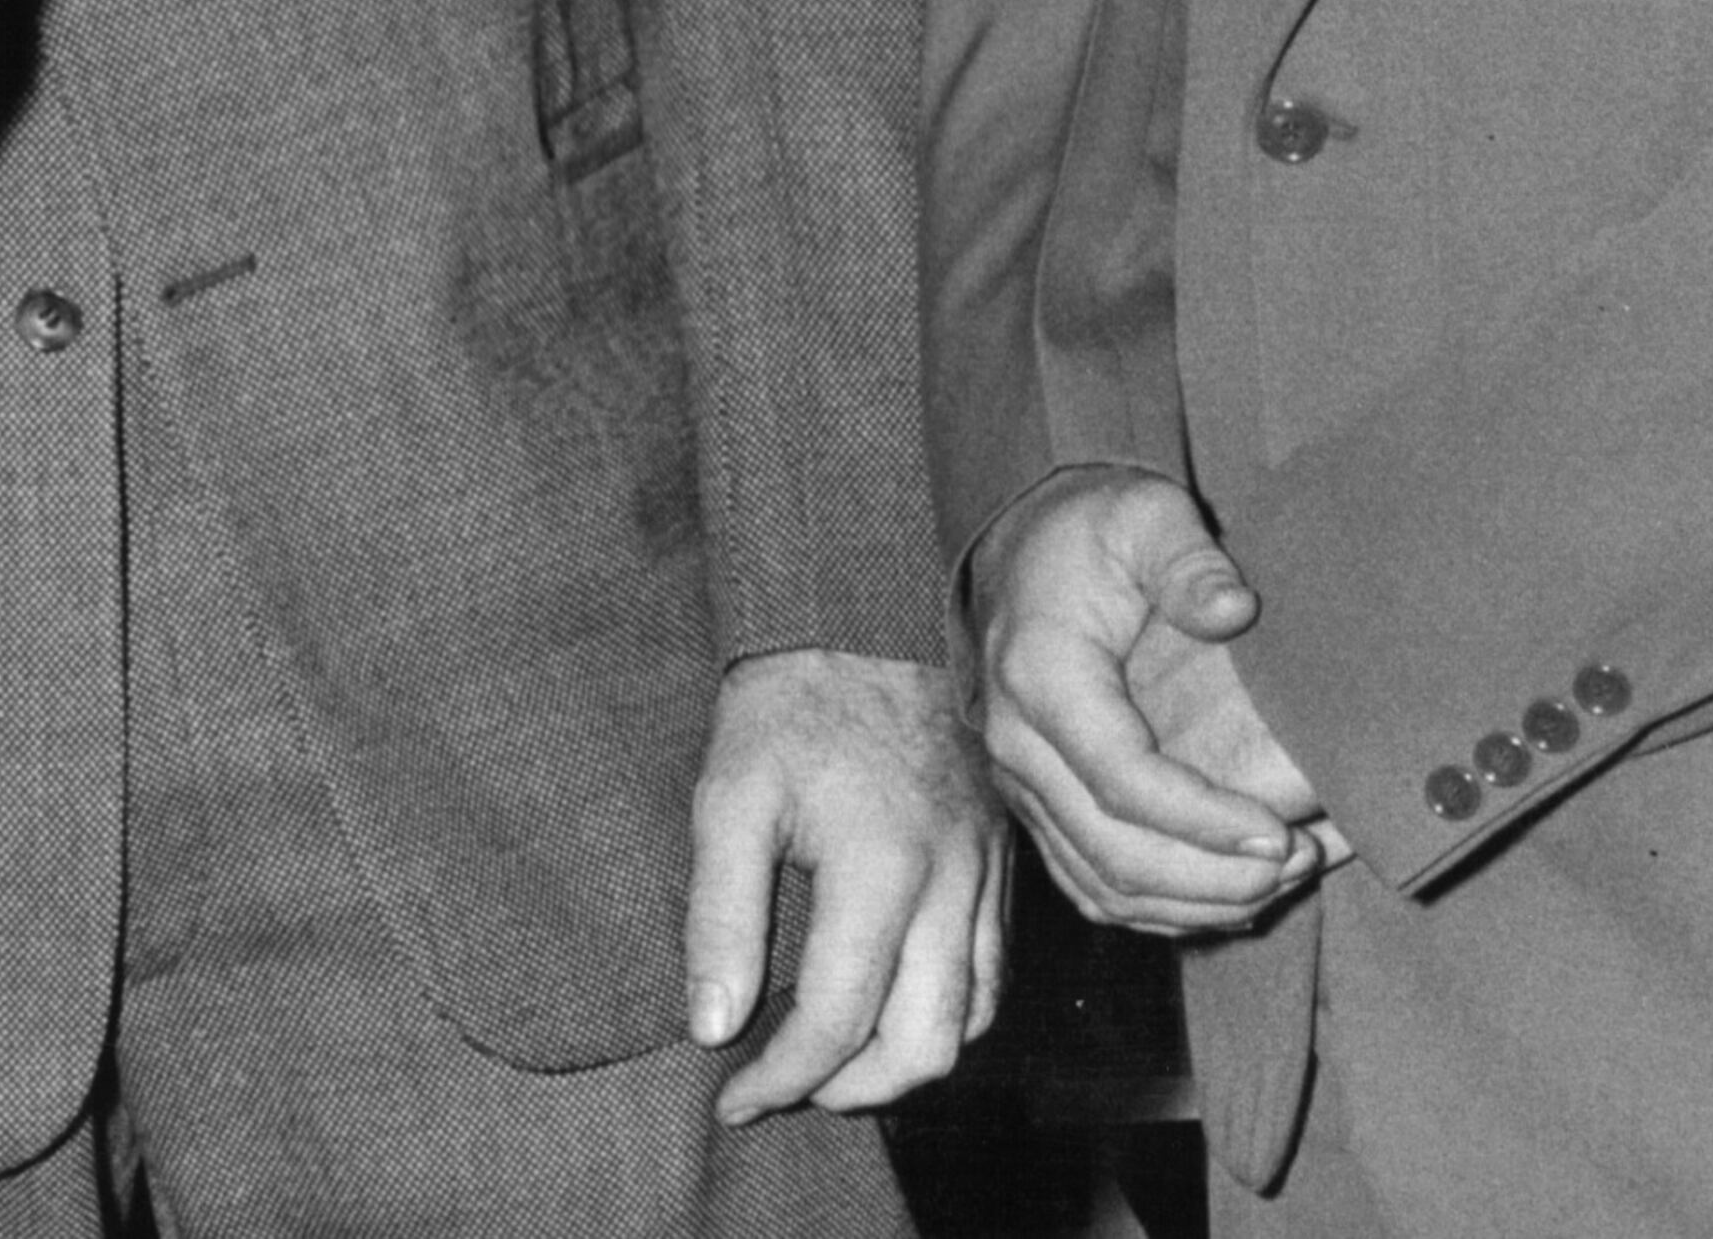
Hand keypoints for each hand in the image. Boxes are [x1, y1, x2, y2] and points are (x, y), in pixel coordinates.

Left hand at [684, 648, 1007, 1117]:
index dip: (779, 1078)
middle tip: (784, 1087)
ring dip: (903, 1063)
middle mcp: (950, 880)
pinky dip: (949, 1016)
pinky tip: (893, 1011)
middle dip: (848, 1090)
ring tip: (833, 1065)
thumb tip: (712, 1027)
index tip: (730, 1097)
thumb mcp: (729, 794)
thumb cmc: (789, 704)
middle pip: (922, 1045)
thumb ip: (721, 916)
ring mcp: (986, 871)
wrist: (863, 615)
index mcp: (881, 865)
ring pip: (971, 1020)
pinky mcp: (1000, 861)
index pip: (836, 1019)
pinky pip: (993, 973)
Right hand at [964, 468, 1340, 933]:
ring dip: (1198, 902)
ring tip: (1282, 879)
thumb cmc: (1091, 528)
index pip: (1121, 780)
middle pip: (1114, 853)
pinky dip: (1162, 909)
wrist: (1026, 540)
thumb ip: (1188, 560)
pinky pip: (1091, 884)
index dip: (1203, 822)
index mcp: (1041, 675)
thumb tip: (1236, 610)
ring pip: (1103, 886)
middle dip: (1214, 877)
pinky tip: (1230, 897)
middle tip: (1300, 862)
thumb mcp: (1145, 515)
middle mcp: (1018, 744)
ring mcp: (1022, 782)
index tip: (1282, 833)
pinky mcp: (1038, 803)